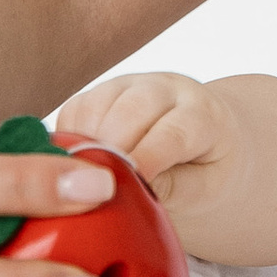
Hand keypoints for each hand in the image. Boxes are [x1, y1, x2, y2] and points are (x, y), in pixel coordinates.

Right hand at [53, 69, 235, 208]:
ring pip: (98, 104)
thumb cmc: (207, 169)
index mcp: (202, 114)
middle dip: (110, 150)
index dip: (146, 159)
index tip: (122, 189)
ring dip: (84, 145)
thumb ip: (171, 188)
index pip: (172, 133)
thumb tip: (125, 190)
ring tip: (80, 184)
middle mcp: (167, 90)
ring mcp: (132, 86)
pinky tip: (72, 166)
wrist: (207, 141)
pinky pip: (77, 109)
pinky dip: (69, 138)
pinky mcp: (103, 93)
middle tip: (94, 190)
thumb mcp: (204, 188)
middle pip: (131, 110)